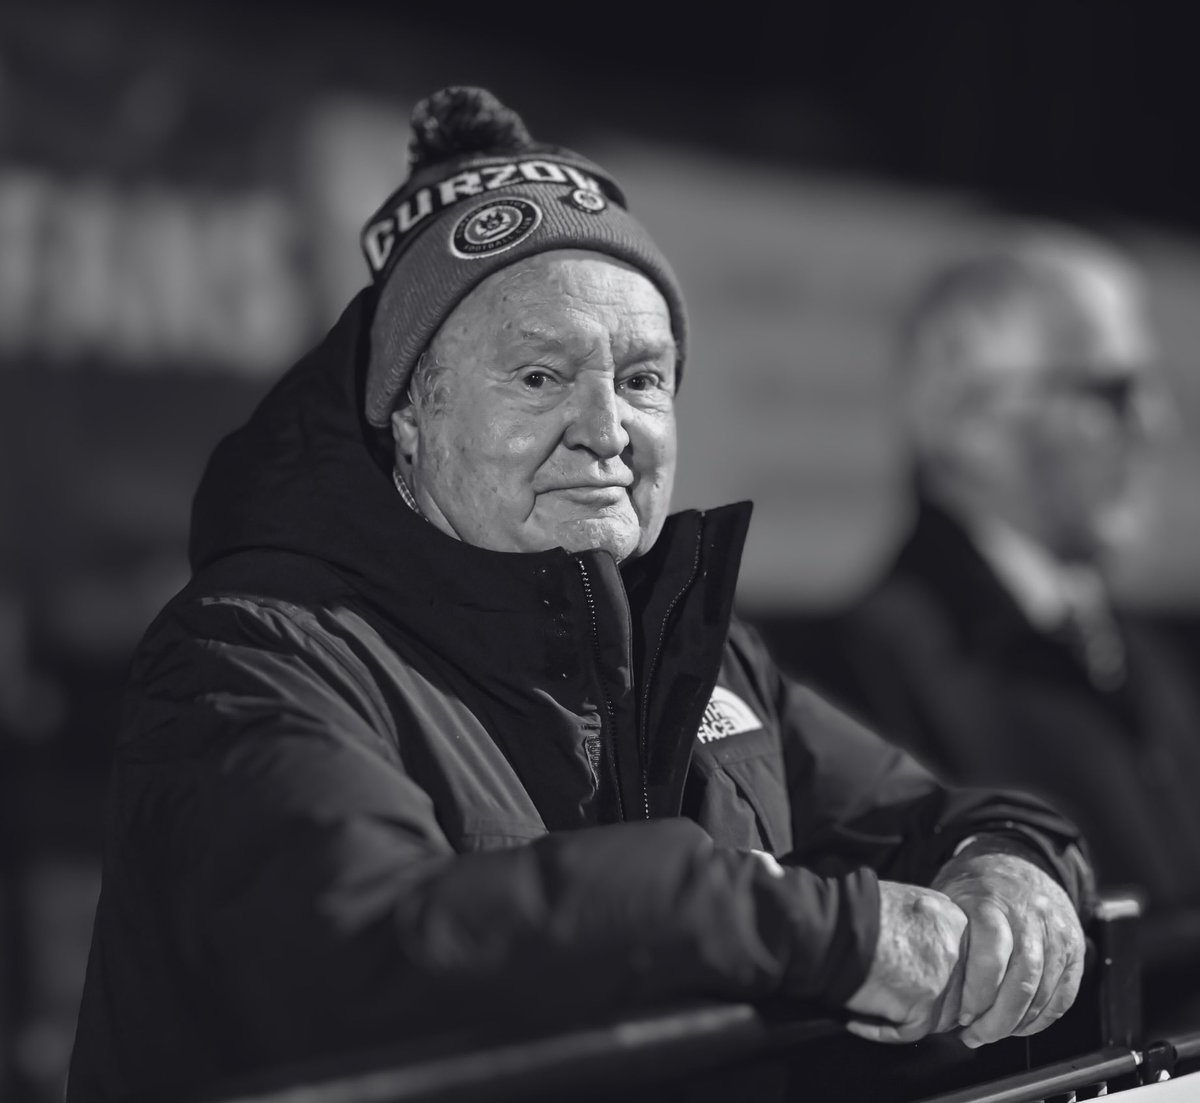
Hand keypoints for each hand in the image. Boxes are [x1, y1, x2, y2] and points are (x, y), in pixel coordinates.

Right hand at [844, 880, 968, 1042]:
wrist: (833, 923)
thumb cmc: (857, 909)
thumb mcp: (908, 902)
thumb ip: (931, 927)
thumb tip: (934, 955)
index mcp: (956, 921)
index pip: (968, 964)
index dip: (946, 980)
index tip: (923, 987)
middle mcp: (958, 950)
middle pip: (960, 994)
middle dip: (933, 1005)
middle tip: (901, 1006)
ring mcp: (944, 980)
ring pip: (939, 1018)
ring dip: (908, 1019)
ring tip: (873, 1009)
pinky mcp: (923, 1006)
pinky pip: (909, 1033)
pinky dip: (881, 1030)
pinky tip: (858, 1020)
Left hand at [932, 851, 1084, 1047]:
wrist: (1017, 859)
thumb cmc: (976, 886)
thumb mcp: (950, 896)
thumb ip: (945, 934)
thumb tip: (926, 984)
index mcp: (992, 900)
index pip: (992, 951)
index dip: (978, 990)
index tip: (961, 1013)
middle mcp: (1030, 914)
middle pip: (1023, 978)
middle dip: (999, 1018)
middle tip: (975, 1035)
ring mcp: (1057, 930)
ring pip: (1046, 990)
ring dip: (1019, 1023)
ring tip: (993, 1034)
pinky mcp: (1075, 945)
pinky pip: (1066, 992)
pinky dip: (1045, 1017)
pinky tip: (1021, 1026)